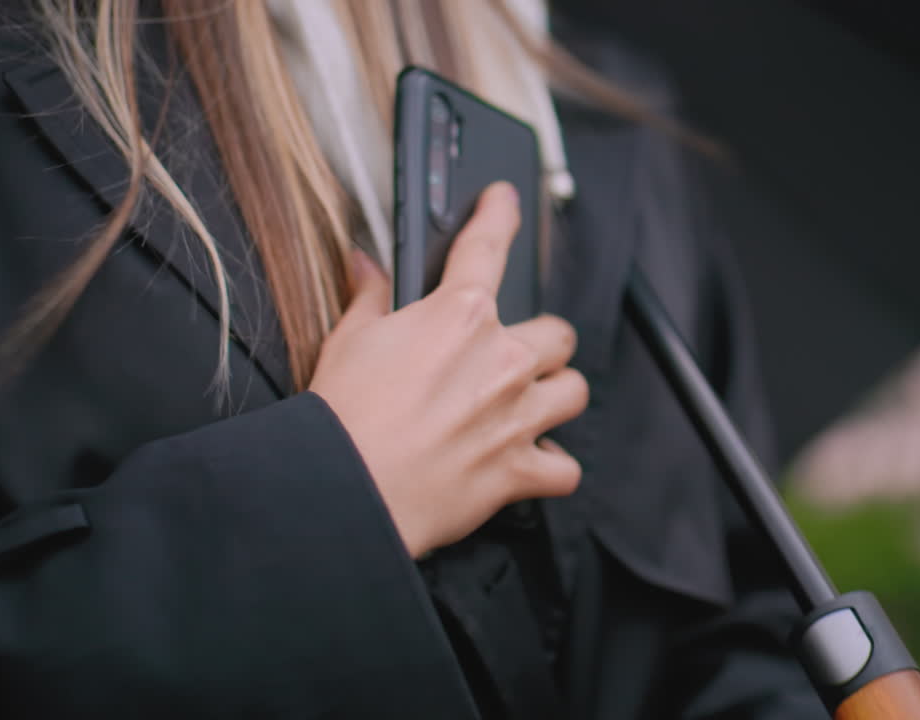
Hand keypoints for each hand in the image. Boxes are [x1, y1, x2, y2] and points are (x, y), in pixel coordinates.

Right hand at [310, 182, 587, 557]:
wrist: (348, 486)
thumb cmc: (345, 415)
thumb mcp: (349, 340)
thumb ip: (368, 297)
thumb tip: (365, 266)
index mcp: (460, 317)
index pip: (487, 247)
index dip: (499, 214)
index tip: (505, 200)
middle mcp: (502, 360)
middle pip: (557, 332)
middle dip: (542, 340)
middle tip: (518, 350)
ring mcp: (517, 416)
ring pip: (575, 390)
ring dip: (558, 393)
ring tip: (535, 402)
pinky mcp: (518, 470)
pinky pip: (566, 468)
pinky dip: (555, 467)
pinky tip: (536, 462)